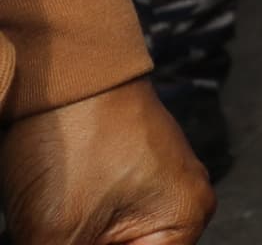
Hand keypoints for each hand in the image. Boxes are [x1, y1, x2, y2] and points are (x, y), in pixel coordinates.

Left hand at [0, 79, 213, 244]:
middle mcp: (178, 201)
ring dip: (69, 241)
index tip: (63, 243)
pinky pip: (99, 221)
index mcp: (184, 218)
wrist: (59, 67)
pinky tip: (45, 226)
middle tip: (50, 236)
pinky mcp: (119, 170)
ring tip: (46, 226)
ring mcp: (150, 182)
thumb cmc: (74, 138)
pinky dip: (69, 232)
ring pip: (106, 239)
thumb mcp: (53, 234)